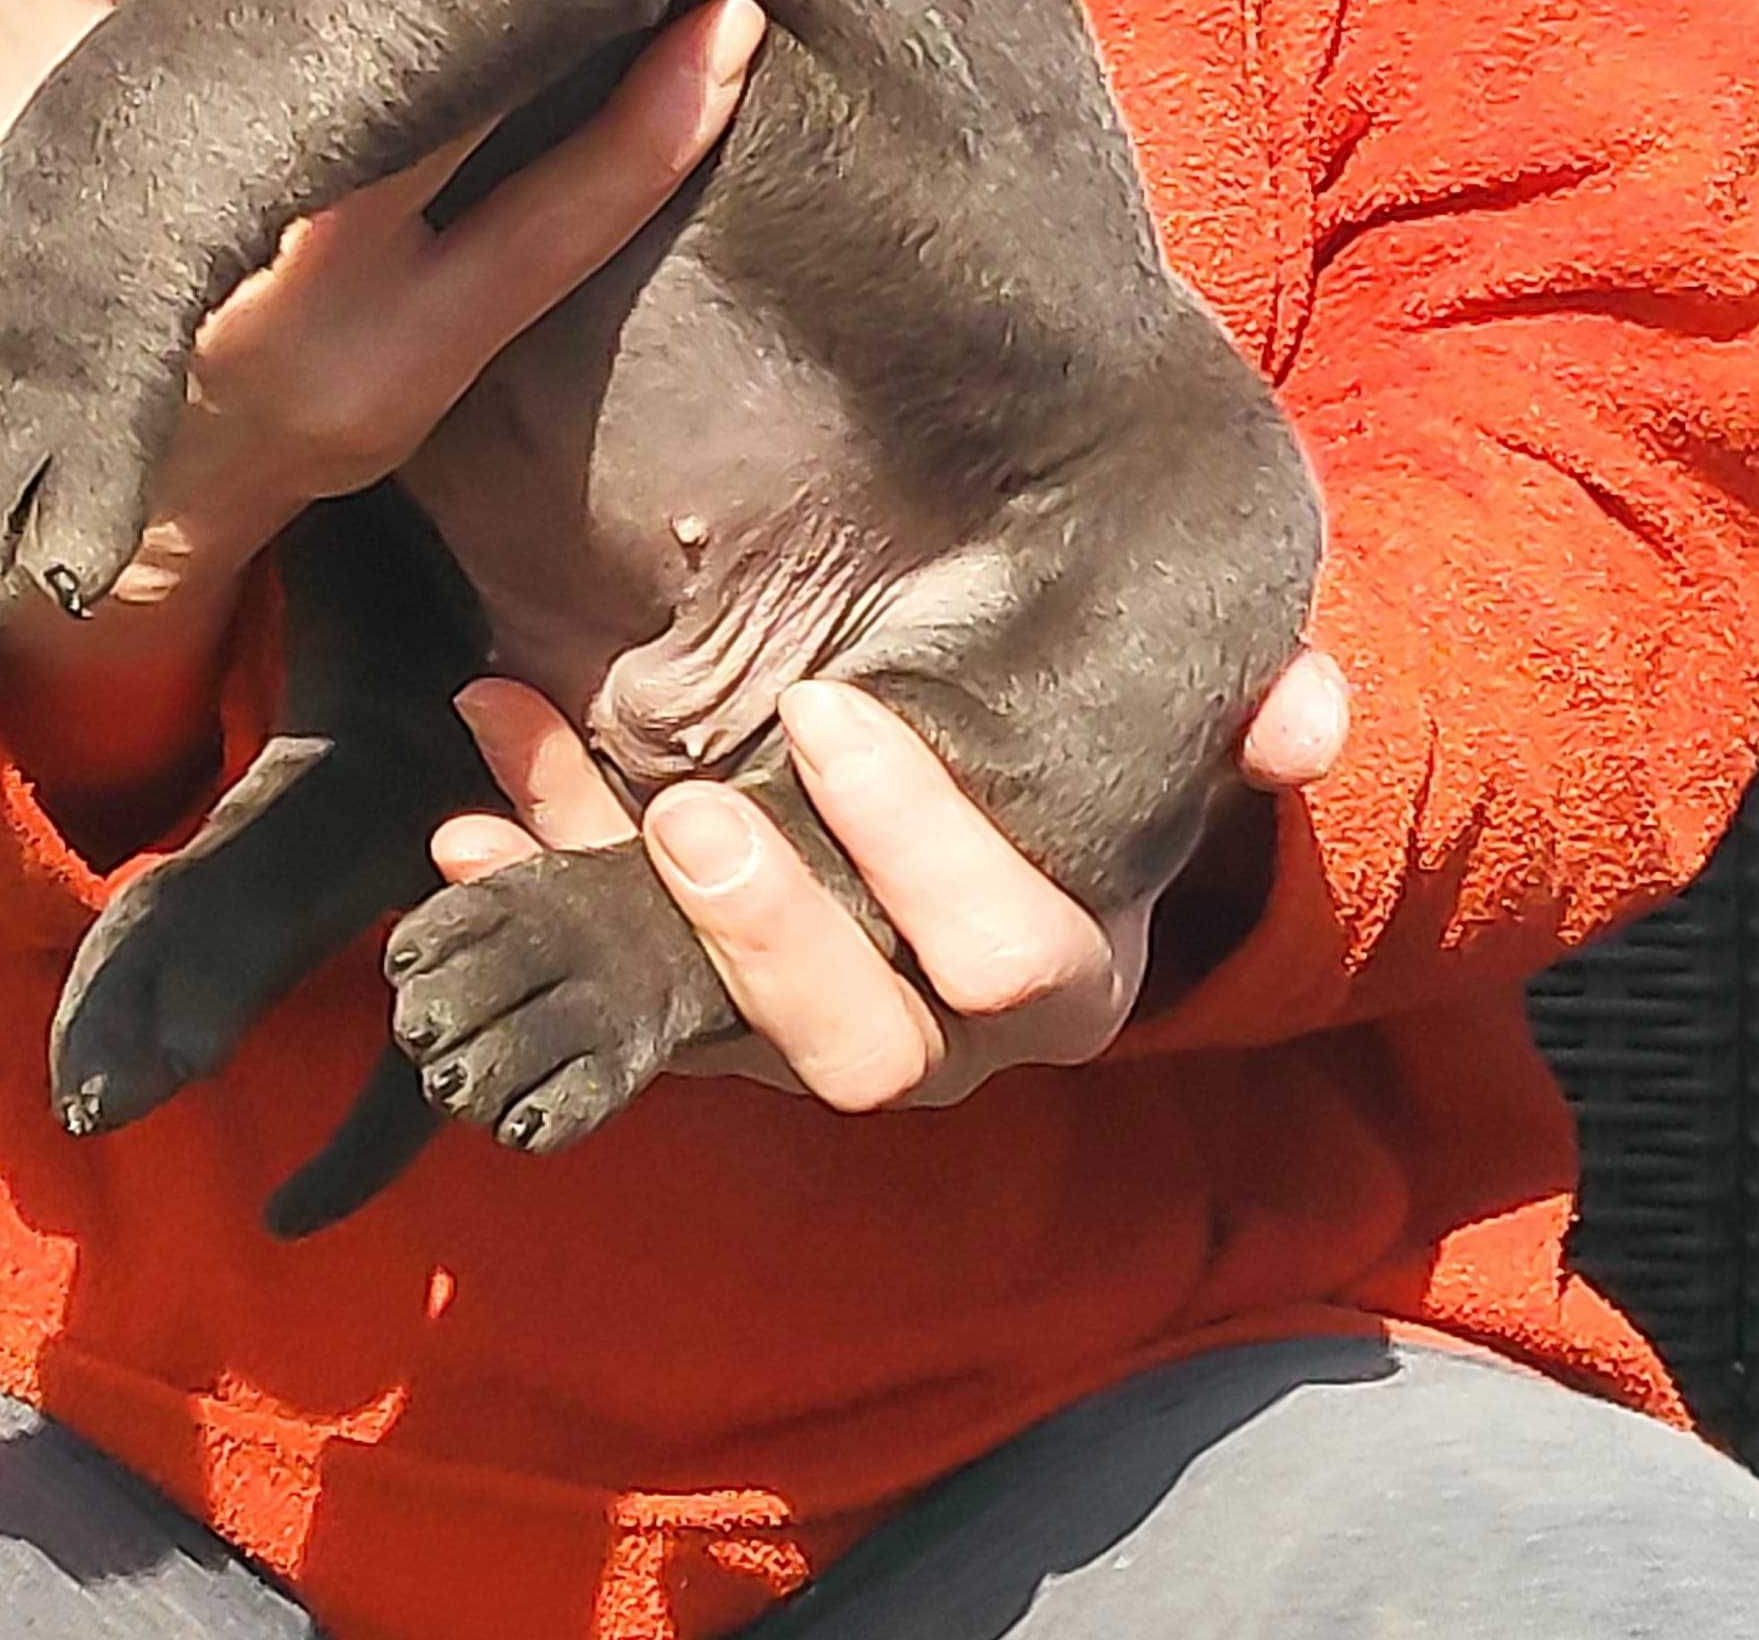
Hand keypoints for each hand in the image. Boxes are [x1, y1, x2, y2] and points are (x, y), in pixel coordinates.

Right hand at [0, 0, 764, 778]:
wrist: (127, 508)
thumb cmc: (90, 243)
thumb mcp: (24, 91)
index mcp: (12, 100)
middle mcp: (126, 201)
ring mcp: (280, 296)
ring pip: (415, 96)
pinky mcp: (404, 368)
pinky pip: (553, 226)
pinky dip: (650, 122)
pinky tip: (725, 24)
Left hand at [431, 650, 1348, 1110]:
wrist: (976, 795)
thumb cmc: (1080, 754)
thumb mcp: (1169, 716)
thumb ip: (1242, 708)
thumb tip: (1306, 718)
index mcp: (1058, 968)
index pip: (1012, 961)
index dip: (921, 853)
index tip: (832, 707)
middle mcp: (926, 1028)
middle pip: (854, 1051)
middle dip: (762, 932)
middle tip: (683, 801)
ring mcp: (798, 1027)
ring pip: (709, 1037)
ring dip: (611, 916)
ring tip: (516, 804)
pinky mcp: (693, 1004)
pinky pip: (604, 979)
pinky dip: (527, 898)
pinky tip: (452, 830)